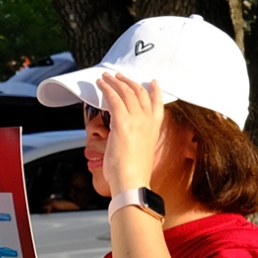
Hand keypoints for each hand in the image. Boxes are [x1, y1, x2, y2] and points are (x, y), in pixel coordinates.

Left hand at [95, 72, 164, 194]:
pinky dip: (106, 89)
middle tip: (118, 76)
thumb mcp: (139, 151)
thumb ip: (135, 139)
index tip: (151, 81)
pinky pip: (114, 99)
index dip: (154, 90)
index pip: (158, 103)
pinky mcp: (122, 123)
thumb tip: (124, 137)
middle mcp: (148, 121)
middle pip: (139, 93)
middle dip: (127, 82)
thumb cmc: (132, 172)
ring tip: (105, 77)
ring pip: (125, 93)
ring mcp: (136, 121)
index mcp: (154, 128)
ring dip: (114, 82)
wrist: (132, 181)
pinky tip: (100, 85)